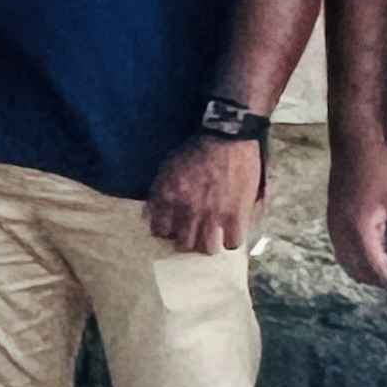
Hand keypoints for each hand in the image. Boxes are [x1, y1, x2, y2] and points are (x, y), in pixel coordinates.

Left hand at [145, 132, 266, 256]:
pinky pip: (233, 242)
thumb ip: (158, 192)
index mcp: (167, 199)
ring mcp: (212, 215)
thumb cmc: (195, 150)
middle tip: (193, 235)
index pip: (160, 231)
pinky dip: (231, 240)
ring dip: (208, 244)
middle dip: (187, 241)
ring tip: (212, 237)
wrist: (226, 138)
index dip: (167, 232)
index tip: (174, 228)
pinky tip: (230, 232)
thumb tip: (151, 215)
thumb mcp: (166, 168)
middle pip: (183, 244)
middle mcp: (187, 211)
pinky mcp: (236, 214)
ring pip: (206, 248)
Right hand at [327, 141, 386, 294]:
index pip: (375, 266)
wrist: (353, 144)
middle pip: (358, 269)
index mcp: (359, 229)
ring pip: (347, 261)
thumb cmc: (381, 168)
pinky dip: (358, 260)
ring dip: (368, 272)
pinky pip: (343, 250)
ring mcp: (334, 226)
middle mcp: (341, 232)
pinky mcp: (334, 220)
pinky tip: (375, 254)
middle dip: (380, 281)